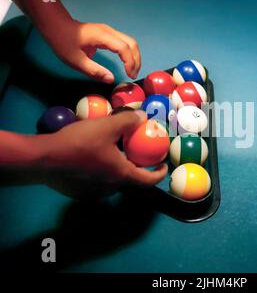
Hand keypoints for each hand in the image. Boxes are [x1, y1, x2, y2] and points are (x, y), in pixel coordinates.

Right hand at [40, 110, 167, 197]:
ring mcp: (95, 189)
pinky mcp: (82, 189)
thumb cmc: (79, 143)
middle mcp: (111, 186)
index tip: (163, 165)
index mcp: (121, 174)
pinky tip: (99, 155)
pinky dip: (107, 168)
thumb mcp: (107, 126)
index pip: (148, 180)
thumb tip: (143, 116)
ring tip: (120, 150)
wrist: (45, 157)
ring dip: (122, 166)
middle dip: (139, 167)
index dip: (159, 174)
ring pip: (115, 178)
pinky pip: (101, 178)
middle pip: (132, 179)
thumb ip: (128, 120)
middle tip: (140, 152)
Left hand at [46, 20, 140, 82]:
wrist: (56, 25)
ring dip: (134, 57)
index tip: (129, 76)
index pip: (124, 48)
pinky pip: (124, 43)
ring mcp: (109, 31)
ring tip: (132, 71)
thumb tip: (110, 79)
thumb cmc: (63, 41)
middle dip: (136, 60)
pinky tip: (126, 63)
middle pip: (132, 43)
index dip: (130, 63)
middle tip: (133, 75)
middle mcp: (109, 31)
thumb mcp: (76, 61)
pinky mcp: (108, 34)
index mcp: (102, 36)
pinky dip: (129, 53)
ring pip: (130, 42)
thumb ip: (94, 71)